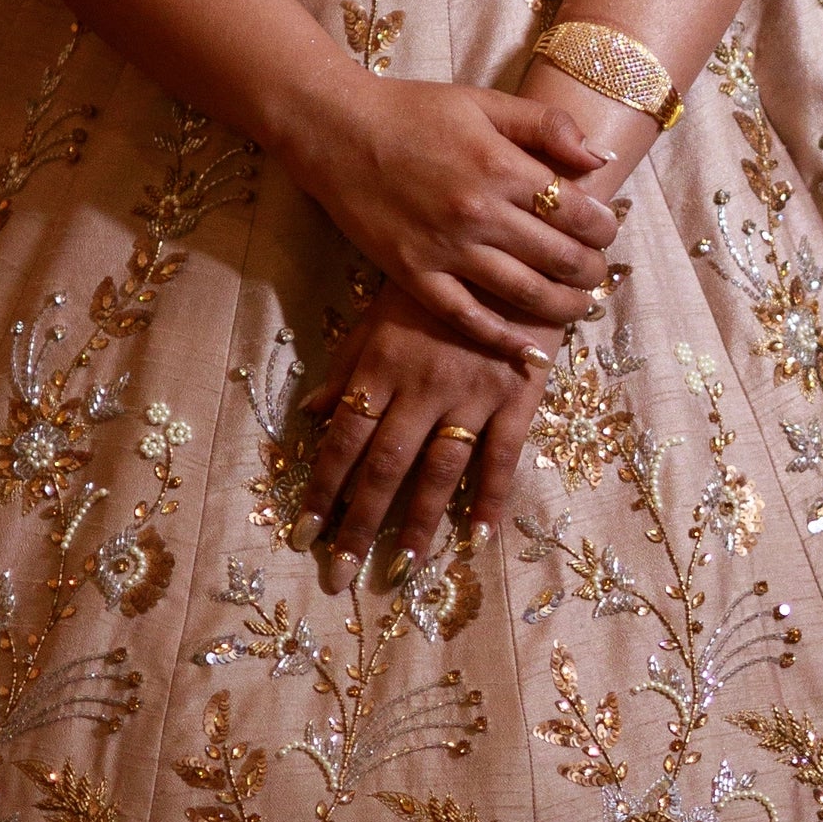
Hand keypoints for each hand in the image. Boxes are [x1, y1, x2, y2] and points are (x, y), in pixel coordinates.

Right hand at [295, 76, 621, 364]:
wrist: (335, 130)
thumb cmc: (413, 111)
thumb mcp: (484, 101)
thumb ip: (546, 125)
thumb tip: (600, 158)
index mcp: (501, 166)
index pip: (578, 212)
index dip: (604, 227)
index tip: (606, 230)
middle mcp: (479, 213)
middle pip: (560, 258)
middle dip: (592, 272)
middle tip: (597, 274)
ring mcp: (445, 249)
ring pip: (524, 294)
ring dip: (563, 308)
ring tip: (578, 308)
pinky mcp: (413, 275)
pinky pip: (465, 318)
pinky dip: (502, 340)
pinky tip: (528, 352)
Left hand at [298, 299, 547, 581]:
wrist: (515, 247)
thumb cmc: (441, 282)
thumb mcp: (382, 313)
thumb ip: (348, 365)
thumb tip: (309, 413)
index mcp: (382, 365)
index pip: (344, 439)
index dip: (323, 490)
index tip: (305, 534)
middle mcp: (421, 386)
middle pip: (384, 467)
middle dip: (359, 523)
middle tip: (341, 574)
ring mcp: (471, 394)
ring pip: (438, 471)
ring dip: (418, 524)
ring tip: (401, 569)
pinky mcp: (517, 397)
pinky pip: (502, 457)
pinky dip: (490, 499)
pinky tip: (478, 538)